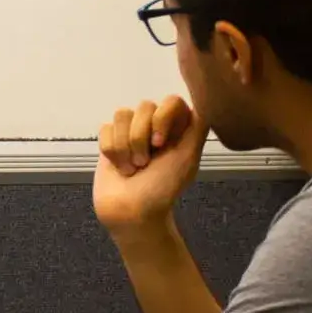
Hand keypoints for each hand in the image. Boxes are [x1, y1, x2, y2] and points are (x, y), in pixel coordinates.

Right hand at [92, 95, 207, 231]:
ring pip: (122, 115)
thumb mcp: (187, 158)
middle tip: (145, 163)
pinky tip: (119, 166)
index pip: (172, 100)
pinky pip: (105, 129)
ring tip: (132, 167)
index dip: (162, 118)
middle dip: (140, 138)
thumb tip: (205, 101)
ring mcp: (131, 131)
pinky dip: (111, 151)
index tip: (160, 144)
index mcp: (178, 128)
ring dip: (125, 146)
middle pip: (144, 106)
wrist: (130, 212)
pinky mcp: (110, 139)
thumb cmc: (161, 189)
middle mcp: (155, 125)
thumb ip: (198, 127)